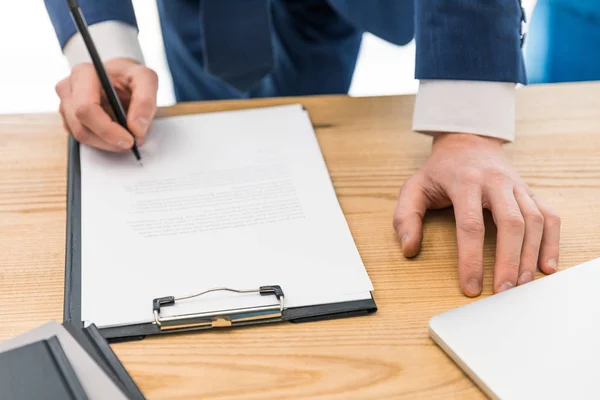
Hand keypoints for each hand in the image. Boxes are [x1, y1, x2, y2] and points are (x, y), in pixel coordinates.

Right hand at [55, 58, 158, 150]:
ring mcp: (66, 105)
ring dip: (107, 143)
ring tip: (127, 136)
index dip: (107, 130)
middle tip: (131, 142)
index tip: (128, 140)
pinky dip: (103, 141)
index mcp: (83, 74)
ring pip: (81, 136)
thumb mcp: (146, 79)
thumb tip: (136, 128)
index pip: (87, 109)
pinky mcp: (69, 119)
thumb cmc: (130, 75)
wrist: (121, 77)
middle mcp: (68, 89)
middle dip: (109, 140)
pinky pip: (83, 138)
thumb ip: (145, 101)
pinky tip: (115, 133)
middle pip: (81, 127)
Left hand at [393, 133, 560, 296]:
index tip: (470, 287)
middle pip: (510, 224)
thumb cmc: (440, 170)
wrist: (468, 140)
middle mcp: (496, 182)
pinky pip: (550, 216)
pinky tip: (546, 266)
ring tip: (522, 286)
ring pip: (534, 221)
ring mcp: (517, 186)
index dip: (471, 259)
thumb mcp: (413, 187)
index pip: (470, 225)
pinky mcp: (531, 192)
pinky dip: (552, 242)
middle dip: (508, 261)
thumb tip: (410, 249)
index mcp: (465, 182)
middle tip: (503, 292)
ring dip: (530, 256)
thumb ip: (406, 217)